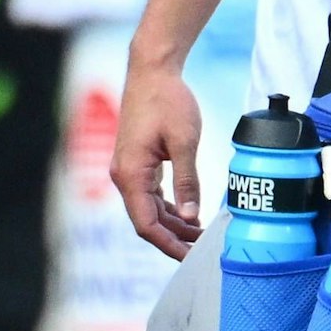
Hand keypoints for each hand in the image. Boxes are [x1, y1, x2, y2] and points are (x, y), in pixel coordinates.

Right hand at [111, 59, 203, 259]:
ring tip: (203, 236)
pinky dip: (170, 210)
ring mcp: (129, 169)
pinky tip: (191, 215)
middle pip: (146, 221)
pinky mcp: (138, 163)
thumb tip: (192, 218)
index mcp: (130, 173)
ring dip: (174, 226)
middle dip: (174, 240)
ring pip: (149, 210)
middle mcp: (124, 174)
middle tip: (206, 252)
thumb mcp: (184, 143)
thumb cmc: (166, 101)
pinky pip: (151, 196)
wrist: (152, 71)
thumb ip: (188, 182)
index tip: (194, 258)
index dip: (169, 246)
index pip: (145, 224)